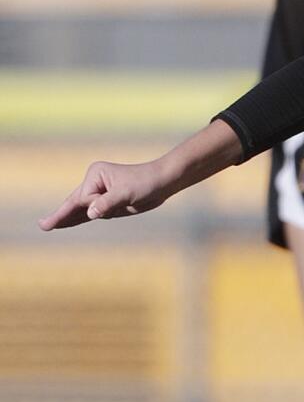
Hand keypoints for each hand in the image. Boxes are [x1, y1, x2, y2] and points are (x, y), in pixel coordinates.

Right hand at [39, 159, 173, 229]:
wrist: (162, 182)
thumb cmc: (145, 183)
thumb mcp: (126, 193)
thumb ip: (107, 203)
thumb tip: (90, 214)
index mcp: (95, 175)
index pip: (84, 198)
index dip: (85, 208)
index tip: (94, 209)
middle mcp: (94, 182)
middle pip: (75, 202)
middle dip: (60, 215)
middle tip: (43, 226)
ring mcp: (100, 193)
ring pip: (80, 209)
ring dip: (67, 218)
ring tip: (48, 225)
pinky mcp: (107, 202)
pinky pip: (90, 213)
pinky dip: (79, 219)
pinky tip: (67, 223)